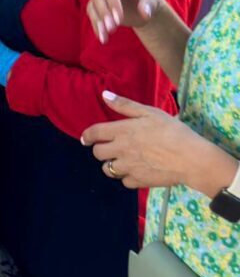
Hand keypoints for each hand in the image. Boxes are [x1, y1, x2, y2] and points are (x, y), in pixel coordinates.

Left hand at [81, 91, 237, 193]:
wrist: (192, 159)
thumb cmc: (173, 132)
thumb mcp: (150, 113)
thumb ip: (125, 105)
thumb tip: (104, 95)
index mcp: (122, 131)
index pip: (94, 133)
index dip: (87, 136)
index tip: (86, 139)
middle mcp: (121, 150)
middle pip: (98, 153)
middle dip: (101, 150)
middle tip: (110, 148)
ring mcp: (128, 167)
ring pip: (108, 169)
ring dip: (111, 165)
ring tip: (122, 160)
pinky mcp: (138, 181)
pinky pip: (124, 181)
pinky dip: (127, 177)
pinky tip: (136, 171)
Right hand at [86, 0, 164, 42]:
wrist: (142, 10)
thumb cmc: (149, 1)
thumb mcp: (153, 1)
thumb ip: (149, 4)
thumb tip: (144, 12)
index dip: (113, 3)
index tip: (119, 20)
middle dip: (104, 14)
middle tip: (112, 29)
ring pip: (92, 7)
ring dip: (98, 22)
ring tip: (106, 36)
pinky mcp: (95, 7)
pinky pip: (92, 16)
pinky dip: (96, 27)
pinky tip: (103, 38)